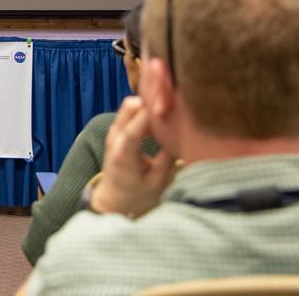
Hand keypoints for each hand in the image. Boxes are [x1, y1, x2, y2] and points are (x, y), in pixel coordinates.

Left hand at [89, 96, 175, 217]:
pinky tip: (161, 115)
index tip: (167, 106)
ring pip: (130, 106)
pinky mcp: (118, 129)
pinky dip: (145, 109)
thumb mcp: (157, 182)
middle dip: (149, 101)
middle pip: (128, 108)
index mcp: (123, 155)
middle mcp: (115, 139)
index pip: (133, 130)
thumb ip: (167, 159)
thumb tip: (184, 138)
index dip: (148, 116)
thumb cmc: (136, 193)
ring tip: (169, 108)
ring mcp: (114, 132)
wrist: (114, 196)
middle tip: (172, 102)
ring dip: (148, 104)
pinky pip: (130, 111)